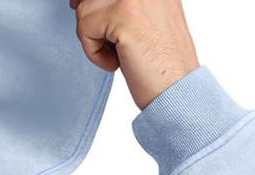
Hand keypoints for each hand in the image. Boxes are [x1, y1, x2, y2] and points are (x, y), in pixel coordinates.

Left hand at [69, 0, 200, 109]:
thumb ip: (118, 2)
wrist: (176, 85)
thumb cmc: (160, 59)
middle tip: (112, 44)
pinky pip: (85, 27)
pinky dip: (94, 53)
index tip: (96, 21)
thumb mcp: (141, 16)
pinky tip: (117, 61)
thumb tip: (78, 0)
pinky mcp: (123, 12)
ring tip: (119, 53)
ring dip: (93, 39)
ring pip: (84, 8)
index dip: (93, 5)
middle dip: (91, 21)